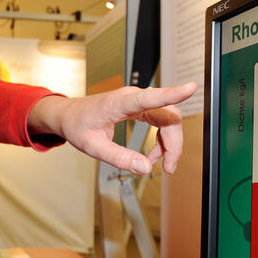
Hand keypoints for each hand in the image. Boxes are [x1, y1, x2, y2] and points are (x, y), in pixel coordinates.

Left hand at [33, 82, 196, 174]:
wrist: (67, 115)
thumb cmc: (77, 126)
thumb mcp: (93, 147)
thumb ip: (119, 157)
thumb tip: (145, 168)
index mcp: (119, 103)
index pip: (150, 97)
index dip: (171, 94)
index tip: (190, 88)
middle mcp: (132, 98)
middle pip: (168, 116)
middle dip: (174, 143)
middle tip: (169, 168)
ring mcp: (137, 101)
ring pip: (168, 119)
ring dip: (169, 143)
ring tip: (160, 164)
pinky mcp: (139, 107)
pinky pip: (160, 121)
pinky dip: (161, 140)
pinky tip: (152, 155)